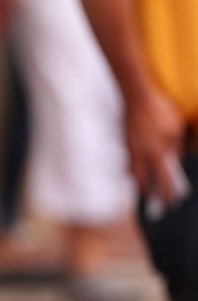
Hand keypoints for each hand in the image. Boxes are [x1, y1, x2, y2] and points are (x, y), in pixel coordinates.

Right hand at [125, 89, 185, 203]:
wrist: (137, 98)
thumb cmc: (160, 112)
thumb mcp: (176, 129)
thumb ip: (175, 148)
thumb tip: (173, 160)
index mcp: (157, 153)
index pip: (164, 180)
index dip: (168, 193)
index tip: (171, 202)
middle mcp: (142, 155)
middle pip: (143, 181)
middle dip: (148, 193)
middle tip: (154, 200)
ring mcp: (131, 150)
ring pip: (132, 173)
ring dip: (138, 181)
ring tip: (144, 188)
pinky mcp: (125, 144)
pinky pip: (129, 161)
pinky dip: (132, 169)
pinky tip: (136, 170)